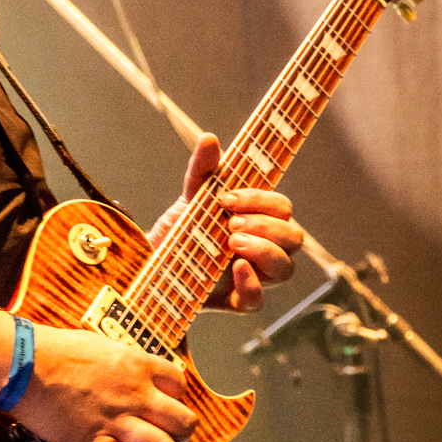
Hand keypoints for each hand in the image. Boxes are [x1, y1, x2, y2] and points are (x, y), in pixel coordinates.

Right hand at [11, 325, 195, 441]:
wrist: (24, 362)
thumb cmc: (52, 350)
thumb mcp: (97, 345)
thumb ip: (116, 362)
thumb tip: (118, 370)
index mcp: (136, 365)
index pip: (178, 383)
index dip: (175, 397)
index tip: (163, 404)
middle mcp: (134, 394)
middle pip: (183, 421)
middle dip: (180, 433)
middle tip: (167, 436)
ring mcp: (117, 421)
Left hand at [150, 133, 302, 312]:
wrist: (148, 263)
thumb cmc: (180, 230)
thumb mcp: (189, 198)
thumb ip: (202, 171)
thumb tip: (210, 139)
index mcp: (257, 221)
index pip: (281, 207)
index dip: (262, 200)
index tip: (228, 197)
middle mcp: (262, 250)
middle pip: (293, 238)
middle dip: (266, 227)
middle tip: (230, 224)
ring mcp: (251, 277)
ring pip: (285, 269)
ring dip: (264, 252)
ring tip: (231, 242)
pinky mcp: (233, 302)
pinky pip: (257, 302)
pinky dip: (250, 285)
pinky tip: (234, 269)